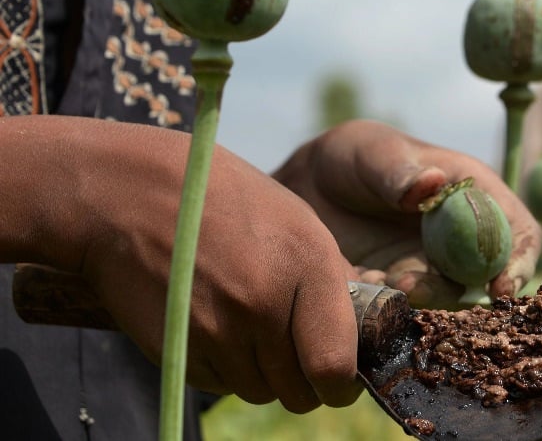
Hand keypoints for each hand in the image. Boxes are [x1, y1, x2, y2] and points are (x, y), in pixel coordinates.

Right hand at [1, 116, 361, 412]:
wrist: (133, 196)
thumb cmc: (226, 203)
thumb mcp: (297, 221)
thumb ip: (333, 278)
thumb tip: (362, 331)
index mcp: (308, 263)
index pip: (336, 365)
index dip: (342, 384)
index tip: (341, 381)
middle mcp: (265, 302)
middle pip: (301, 391)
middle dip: (305, 383)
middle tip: (297, 357)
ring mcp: (219, 330)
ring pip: (261, 392)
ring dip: (264, 375)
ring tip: (252, 329)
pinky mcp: (180, 350)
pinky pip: (221, 385)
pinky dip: (227, 370)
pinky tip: (217, 328)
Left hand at [273, 119, 540, 307]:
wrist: (307, 189)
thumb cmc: (353, 158)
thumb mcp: (371, 153)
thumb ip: (398, 170)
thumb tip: (432, 184)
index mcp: (476, 196)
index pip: (518, 232)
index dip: (519, 260)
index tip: (500, 284)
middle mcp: (464, 240)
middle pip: (486, 279)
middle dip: (456, 291)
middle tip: (411, 287)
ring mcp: (434, 271)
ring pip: (445, 302)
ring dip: (417, 302)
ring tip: (375, 281)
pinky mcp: (402, 295)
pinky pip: (406, 314)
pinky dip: (384, 310)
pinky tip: (355, 286)